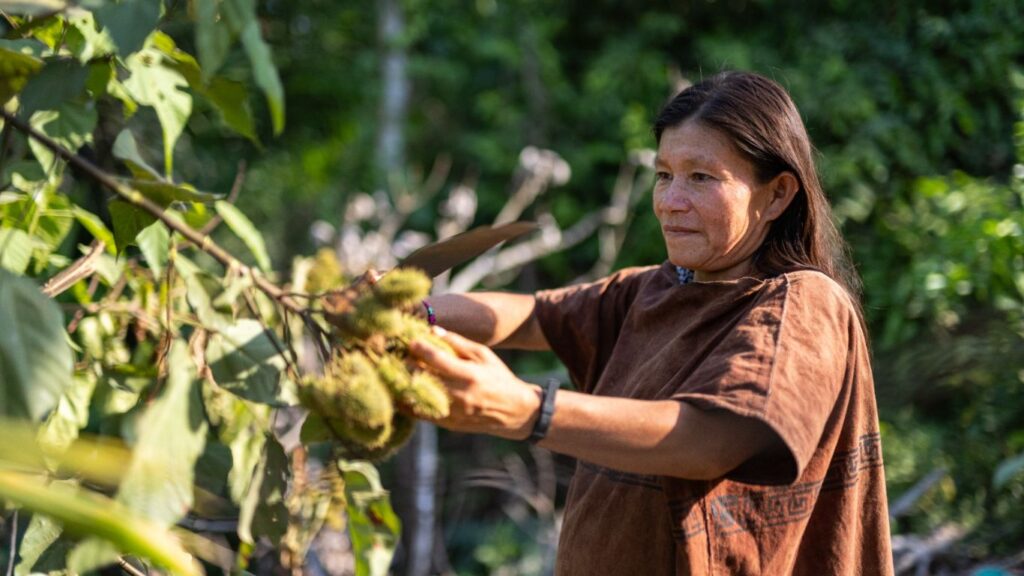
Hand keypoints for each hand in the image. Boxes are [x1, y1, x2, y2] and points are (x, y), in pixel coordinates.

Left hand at [408, 327, 541, 439]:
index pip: (438, 360)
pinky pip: (421, 414)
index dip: (421, 349)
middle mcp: (460, 395)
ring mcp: (453, 412)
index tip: (410, 341)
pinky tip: (401, 391)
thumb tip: (433, 330)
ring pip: (419, 398)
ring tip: (395, 372)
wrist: (514, 411)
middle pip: (424, 379)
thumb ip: (458, 342)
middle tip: (397, 356)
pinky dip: (408, 402)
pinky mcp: (448, 424)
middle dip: (408, 366)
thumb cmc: (498, 377)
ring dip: (404, 384)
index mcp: (470, 375)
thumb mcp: (484, 355)